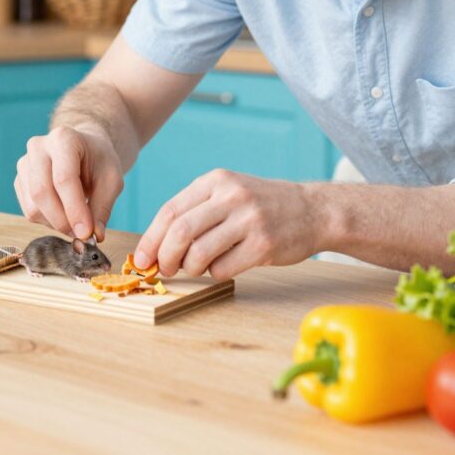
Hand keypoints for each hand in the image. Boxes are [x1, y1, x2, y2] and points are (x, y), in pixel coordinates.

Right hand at [14, 126, 124, 241]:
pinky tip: (63, 213)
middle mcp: (38, 147)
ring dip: (56, 223)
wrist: (84, 149)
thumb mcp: (111, 180)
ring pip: (33, 206)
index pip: (63, 178)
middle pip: (42, 192)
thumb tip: (94, 235)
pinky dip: (48, 221)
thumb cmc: (99, 161)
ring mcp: (25, 163)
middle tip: (82, 234)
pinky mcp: (20, 180)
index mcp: (64, 138)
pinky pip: (29, 211)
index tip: (86, 233)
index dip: (74, 209)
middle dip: (62, 220)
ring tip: (76, 221)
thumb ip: (103, 207)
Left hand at [133, 169, 321, 279]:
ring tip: (194, 268)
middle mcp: (231, 196)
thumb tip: (157, 244)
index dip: (150, 238)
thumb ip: (195, 211)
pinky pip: (223, 268)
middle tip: (163, 270)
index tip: (141, 259)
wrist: (313, 210)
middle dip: (164, 257)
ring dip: (189, 268)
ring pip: (199, 252)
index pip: (170, 211)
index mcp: (215, 181)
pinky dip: (213, 274)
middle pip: (180, 231)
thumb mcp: (227, 192)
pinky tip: (220, 268)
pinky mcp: (264, 244)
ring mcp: (249, 219)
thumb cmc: (261, 205)